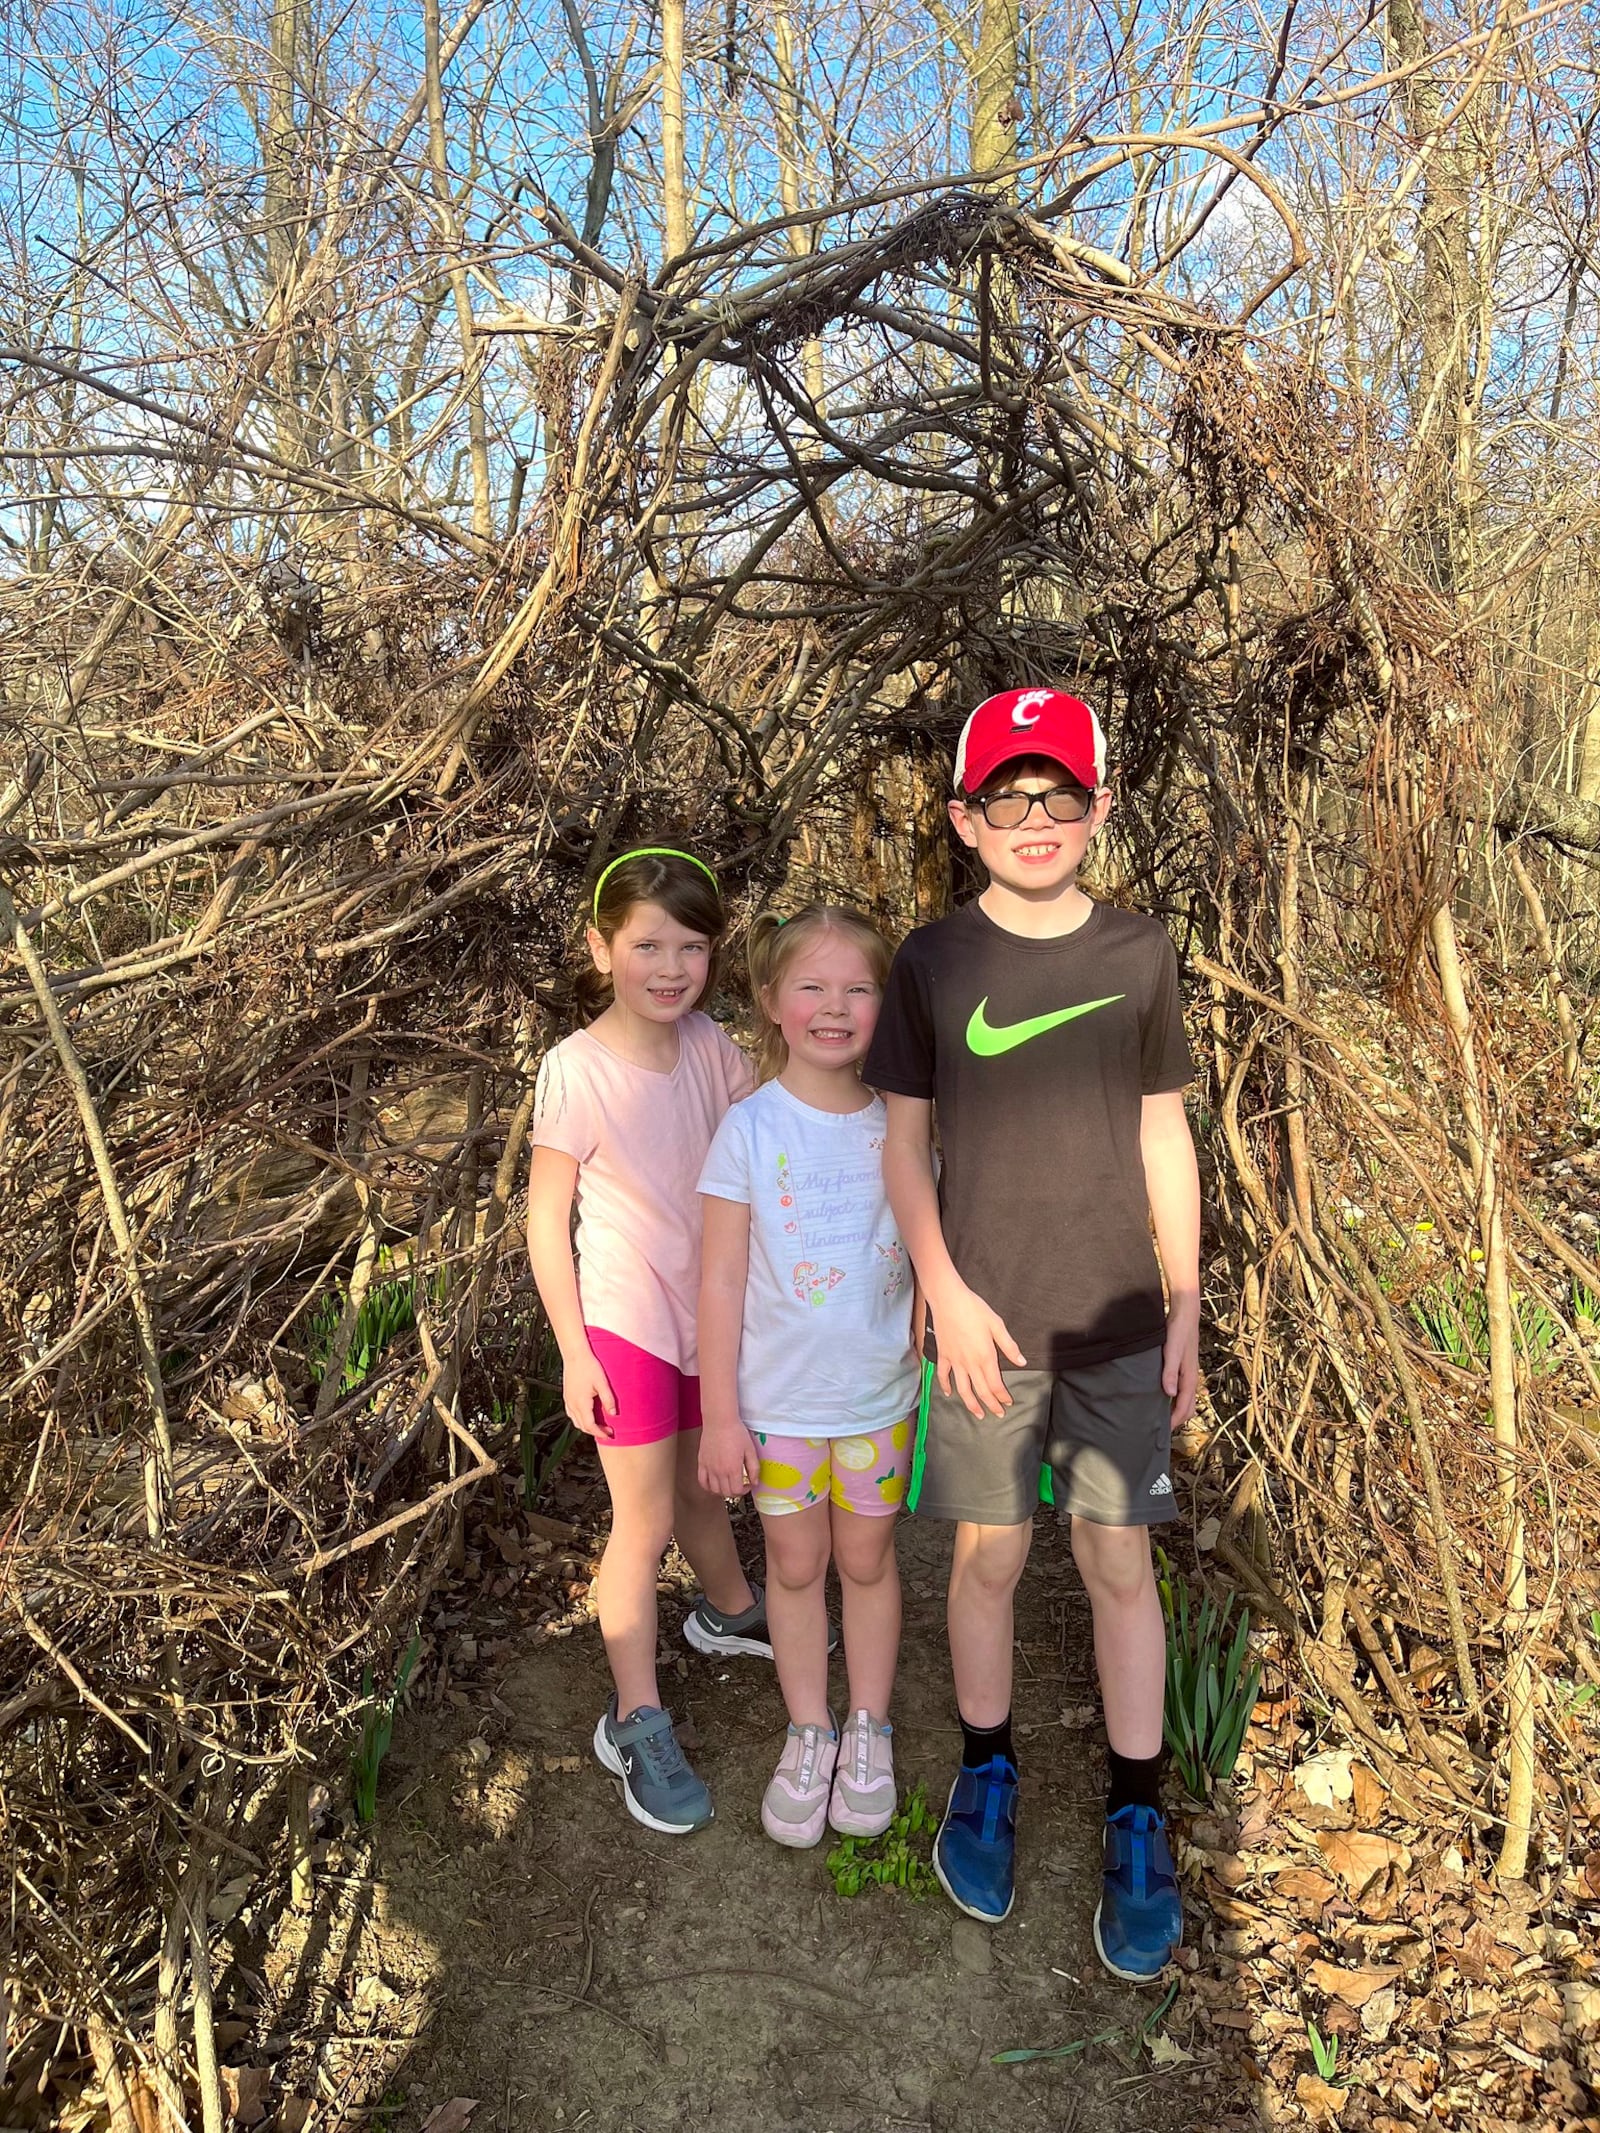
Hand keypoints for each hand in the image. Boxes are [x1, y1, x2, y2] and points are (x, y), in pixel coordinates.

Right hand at [562, 1346, 616, 1438]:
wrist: (575, 1355)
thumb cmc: (589, 1366)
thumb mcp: (602, 1383)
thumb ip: (608, 1399)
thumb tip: (613, 1414)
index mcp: (581, 1403)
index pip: (590, 1425)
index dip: (600, 1433)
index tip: (609, 1435)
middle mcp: (572, 1404)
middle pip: (582, 1426)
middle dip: (595, 1431)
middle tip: (607, 1430)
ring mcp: (568, 1400)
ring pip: (576, 1421)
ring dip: (587, 1426)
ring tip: (599, 1425)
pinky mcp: (567, 1396)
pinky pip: (572, 1414)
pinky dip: (580, 1419)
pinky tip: (588, 1415)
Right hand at [699, 1416, 762, 1497]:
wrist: (719, 1421)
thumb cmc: (736, 1432)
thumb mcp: (750, 1449)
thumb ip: (754, 1468)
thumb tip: (754, 1482)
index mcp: (732, 1468)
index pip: (737, 1491)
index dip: (744, 1491)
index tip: (747, 1484)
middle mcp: (719, 1471)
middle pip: (726, 1493)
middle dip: (735, 1492)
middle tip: (739, 1485)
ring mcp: (709, 1468)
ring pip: (714, 1490)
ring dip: (722, 1491)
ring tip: (728, 1484)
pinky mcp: (701, 1463)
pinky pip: (702, 1481)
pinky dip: (708, 1487)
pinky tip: (715, 1483)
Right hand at [931, 1281, 1024, 1418]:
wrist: (948, 1300)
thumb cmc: (974, 1309)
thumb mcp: (997, 1325)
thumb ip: (1009, 1346)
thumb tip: (1021, 1362)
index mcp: (985, 1356)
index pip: (995, 1384)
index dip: (1002, 1396)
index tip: (1008, 1402)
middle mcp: (970, 1363)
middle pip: (981, 1391)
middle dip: (991, 1405)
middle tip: (998, 1414)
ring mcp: (955, 1361)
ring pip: (963, 1389)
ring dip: (971, 1404)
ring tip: (977, 1414)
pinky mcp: (943, 1355)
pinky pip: (944, 1376)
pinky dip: (946, 1387)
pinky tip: (949, 1394)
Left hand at [1162, 1295, 1199, 1429]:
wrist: (1185, 1314)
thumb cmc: (1178, 1331)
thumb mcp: (1171, 1352)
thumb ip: (1169, 1372)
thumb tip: (1169, 1394)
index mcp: (1189, 1378)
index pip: (1184, 1408)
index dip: (1174, 1422)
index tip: (1161, 1432)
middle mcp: (1190, 1378)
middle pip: (1187, 1407)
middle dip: (1176, 1420)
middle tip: (1159, 1428)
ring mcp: (1187, 1373)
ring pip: (1184, 1398)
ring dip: (1175, 1409)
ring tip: (1158, 1415)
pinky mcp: (1182, 1367)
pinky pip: (1180, 1389)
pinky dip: (1173, 1398)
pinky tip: (1160, 1395)